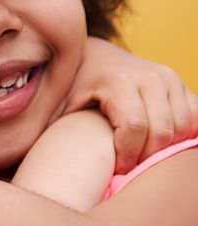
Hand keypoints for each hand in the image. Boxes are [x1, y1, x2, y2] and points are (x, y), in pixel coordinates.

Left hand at [64, 38, 197, 173]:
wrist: (89, 58)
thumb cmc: (69, 91)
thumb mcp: (56, 109)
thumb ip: (52, 132)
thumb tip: (42, 164)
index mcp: (117, 80)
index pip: (135, 128)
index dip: (126, 156)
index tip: (113, 167)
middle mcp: (148, 74)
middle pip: (162, 132)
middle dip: (144, 157)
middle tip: (125, 166)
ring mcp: (168, 77)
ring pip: (182, 128)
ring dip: (163, 149)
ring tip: (137, 154)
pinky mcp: (179, 83)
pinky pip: (194, 117)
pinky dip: (181, 136)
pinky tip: (157, 144)